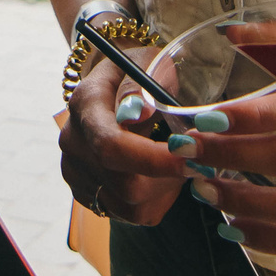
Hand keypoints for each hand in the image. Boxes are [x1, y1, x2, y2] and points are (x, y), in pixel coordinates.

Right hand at [57, 52, 184, 226]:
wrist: (115, 84)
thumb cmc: (139, 70)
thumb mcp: (146, 61)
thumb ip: (142, 85)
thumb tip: (139, 112)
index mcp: (85, 104)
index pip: (112, 145)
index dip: (154, 159)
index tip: (193, 155)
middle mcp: (73, 143)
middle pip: (124, 184)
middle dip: (170, 178)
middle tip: (201, 161)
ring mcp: (77, 172)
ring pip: (130, 206)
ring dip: (166, 191)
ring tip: (180, 164)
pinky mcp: (87, 194)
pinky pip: (129, 214)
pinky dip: (156, 200)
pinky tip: (164, 176)